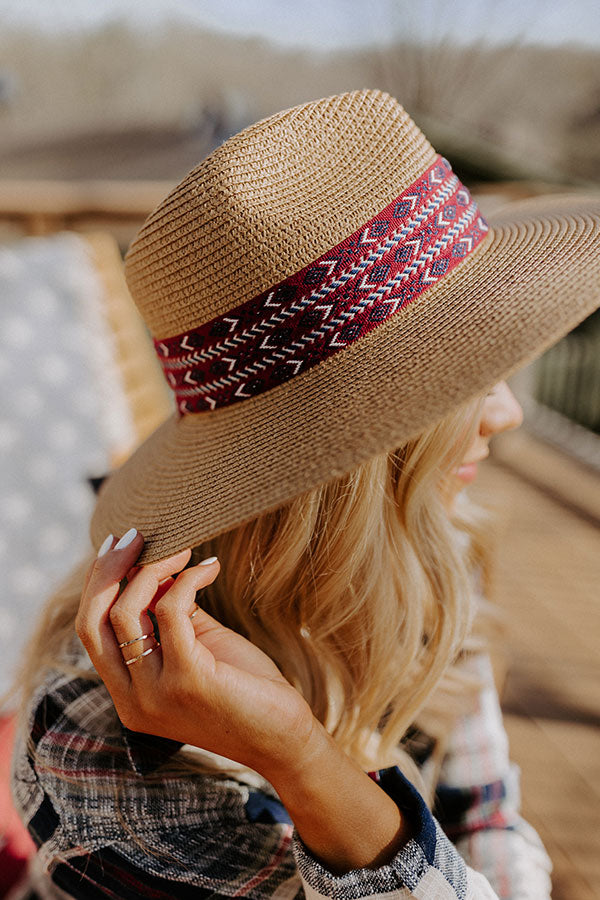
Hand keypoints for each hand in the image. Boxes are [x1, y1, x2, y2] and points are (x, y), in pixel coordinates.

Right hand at [76, 531, 316, 777]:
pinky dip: (188, 580)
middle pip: (92, 621)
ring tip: (183, 548)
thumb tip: (150, 566)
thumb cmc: (245, 689)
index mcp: (128, 694)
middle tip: (136, 535)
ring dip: (152, 567)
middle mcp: (132, 699)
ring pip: (125, 612)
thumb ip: (167, 616)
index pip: (90, 631)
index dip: (99, 583)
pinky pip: (171, 611)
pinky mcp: (188, 680)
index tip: (120, 546)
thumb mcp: (196, 648)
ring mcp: (155, 694)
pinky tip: (210, 568)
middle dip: (108, 570)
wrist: (285, 739)